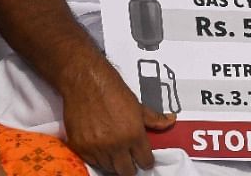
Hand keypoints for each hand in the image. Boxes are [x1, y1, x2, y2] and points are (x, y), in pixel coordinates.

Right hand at [61, 61, 174, 175]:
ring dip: (114, 163)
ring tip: (117, 154)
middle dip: (131, 168)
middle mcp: (116, 144)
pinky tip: (103, 151)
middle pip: (126, 170)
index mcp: (134, 134)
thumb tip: (170, 121)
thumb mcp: (138, 105)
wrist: (87, 84)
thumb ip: (154, 118)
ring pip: (109, 168)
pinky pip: (92, 162)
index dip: (146, 162)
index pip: (144, 160)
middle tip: (131, 162)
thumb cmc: (113, 92)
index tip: (146, 161)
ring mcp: (97, 147)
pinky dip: (98, 159)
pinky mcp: (80, 147)